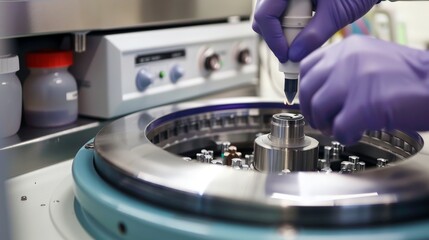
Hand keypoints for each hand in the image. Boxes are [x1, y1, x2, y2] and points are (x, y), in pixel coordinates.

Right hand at [252, 0, 376, 61]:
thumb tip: (294, 55)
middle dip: (277, 37)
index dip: (273, 38)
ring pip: (269, 16)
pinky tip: (304, 29)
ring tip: (303, 37)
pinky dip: (289, 25)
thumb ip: (314, 36)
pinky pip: (279, 14)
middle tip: (294, 51)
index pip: (266, 14)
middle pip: (264, 16)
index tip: (286, 55)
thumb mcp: (336, 14)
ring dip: (284, 32)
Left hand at [299, 35, 428, 143]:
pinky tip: (355, 134)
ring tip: (340, 128)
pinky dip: (344, 136)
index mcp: (348, 48)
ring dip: (326, 125)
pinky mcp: (365, 105)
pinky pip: (338, 127)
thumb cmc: (411, 79)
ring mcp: (355, 80)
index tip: (311, 102)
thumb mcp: (370, 61)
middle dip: (312, 111)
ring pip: (319, 108)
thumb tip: (320, 92)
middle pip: (308, 90)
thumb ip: (343, 71)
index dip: (306, 90)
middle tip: (323, 122)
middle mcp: (348, 59)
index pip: (308, 67)